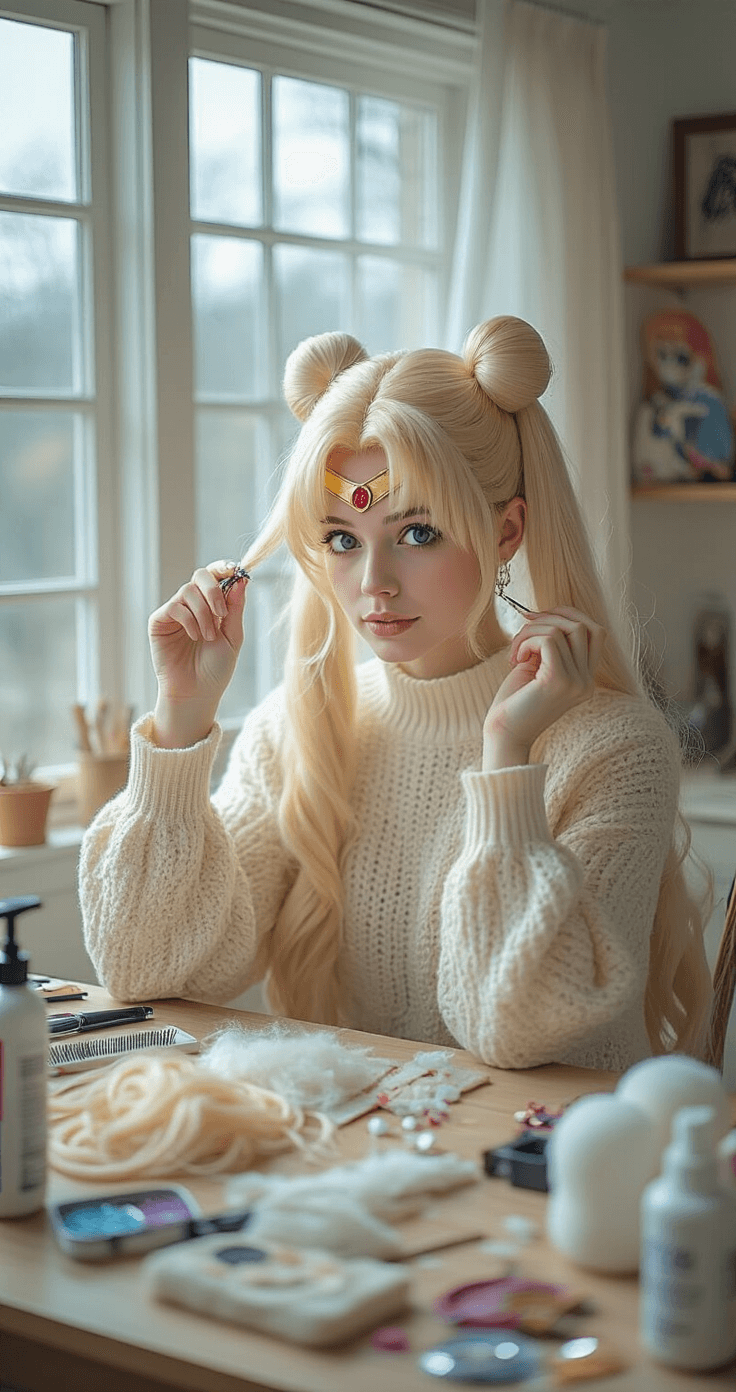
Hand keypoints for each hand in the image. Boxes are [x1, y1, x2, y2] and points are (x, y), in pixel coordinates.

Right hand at [148, 561, 248, 746]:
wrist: (196, 693)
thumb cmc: (215, 669)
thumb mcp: (232, 636)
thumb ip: (235, 608)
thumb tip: (241, 579)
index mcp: (212, 605)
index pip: (216, 576)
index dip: (224, 568)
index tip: (235, 570)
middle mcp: (193, 605)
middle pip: (200, 575)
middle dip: (213, 590)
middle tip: (221, 614)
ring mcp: (175, 612)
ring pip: (188, 590)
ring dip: (203, 613)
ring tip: (208, 637)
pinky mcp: (159, 621)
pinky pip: (174, 607)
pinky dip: (189, 620)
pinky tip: (194, 637)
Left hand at [483, 606, 604, 768]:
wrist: (504, 735)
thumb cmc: (515, 701)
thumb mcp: (538, 667)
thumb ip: (551, 645)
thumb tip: (547, 613)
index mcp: (586, 678)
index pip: (596, 631)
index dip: (569, 615)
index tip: (539, 618)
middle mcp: (587, 681)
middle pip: (583, 626)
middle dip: (549, 619)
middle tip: (523, 631)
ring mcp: (576, 682)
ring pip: (562, 630)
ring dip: (531, 632)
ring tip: (516, 652)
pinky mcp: (558, 680)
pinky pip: (547, 640)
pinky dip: (527, 641)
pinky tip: (515, 660)